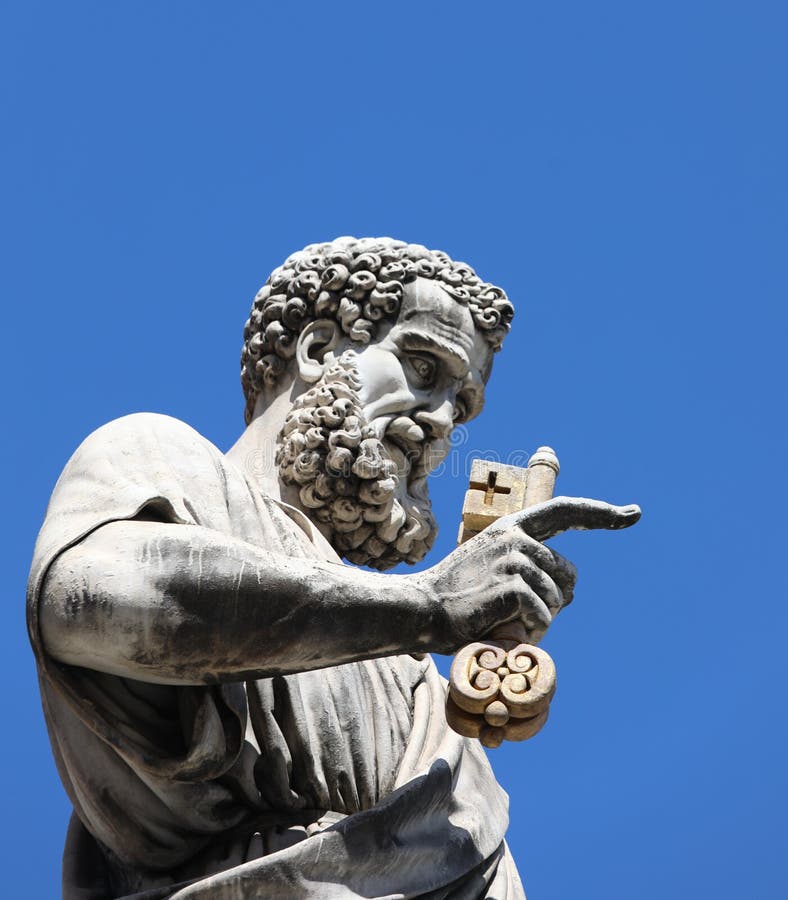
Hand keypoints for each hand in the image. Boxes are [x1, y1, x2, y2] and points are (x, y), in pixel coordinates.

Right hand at [420, 496, 640, 651]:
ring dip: (539, 618)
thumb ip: (530, 569)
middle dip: (555, 600)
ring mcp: (513, 557)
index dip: (602, 513)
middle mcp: (515, 537)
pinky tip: (505, 628)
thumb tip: (569, 591)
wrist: (421, 609)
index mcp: (512, 527)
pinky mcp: (511, 583)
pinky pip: (544, 613)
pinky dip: (531, 630)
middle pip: (569, 573)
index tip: (633, 513)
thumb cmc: (459, 598)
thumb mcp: (495, 571)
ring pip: (557, 598)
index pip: (564, 511)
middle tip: (518, 612)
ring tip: (504, 618)